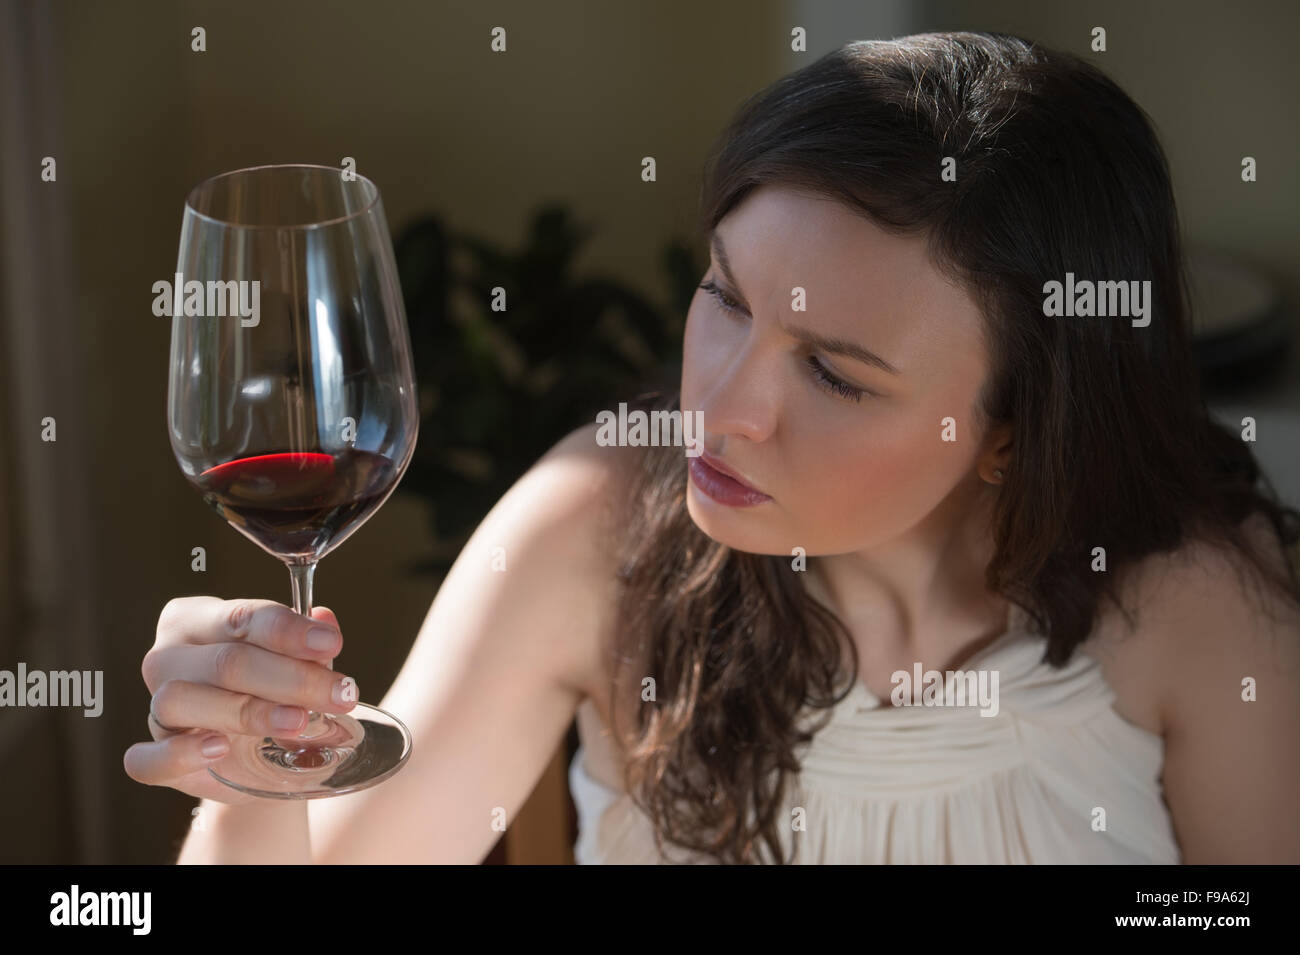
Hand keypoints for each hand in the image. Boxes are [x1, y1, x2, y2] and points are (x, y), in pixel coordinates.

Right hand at [123, 596, 357, 804]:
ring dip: (248, 712)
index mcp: (197, 619)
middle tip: (340, 694)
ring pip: (183, 701)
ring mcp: (155, 709)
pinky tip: (220, 749)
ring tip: (298, 721)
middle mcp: (168, 658)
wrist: (257, 758)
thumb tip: (325, 621)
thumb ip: (309, 643)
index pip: (244, 617)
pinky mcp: (154, 760)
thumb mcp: (295, 662)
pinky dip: (180, 754)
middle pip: (226, 662)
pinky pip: (148, 759)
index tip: (332, 645)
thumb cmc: (271, 690)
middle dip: (291, 678)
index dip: (290, 631)